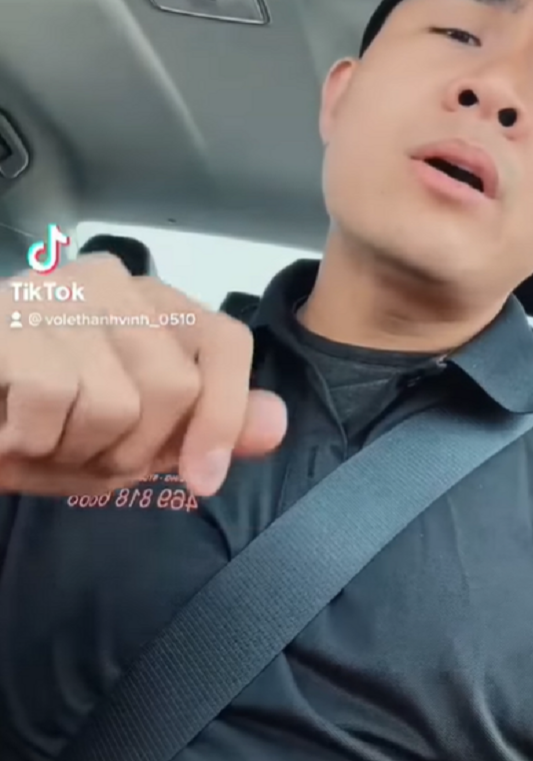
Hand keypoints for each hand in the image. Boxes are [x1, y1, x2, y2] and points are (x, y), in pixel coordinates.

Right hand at [0, 255, 286, 497]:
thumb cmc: (25, 424)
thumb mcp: (122, 440)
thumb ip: (201, 427)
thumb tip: (277, 424)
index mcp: (146, 302)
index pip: (222, 342)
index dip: (223, 416)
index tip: (199, 481)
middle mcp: (106, 279)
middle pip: (172, 388)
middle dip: (124, 451)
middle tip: (71, 450)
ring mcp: (53, 290)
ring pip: (116, 403)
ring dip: (68, 451)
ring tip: (31, 435)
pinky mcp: (8, 316)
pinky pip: (55, 399)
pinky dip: (25, 440)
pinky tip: (1, 426)